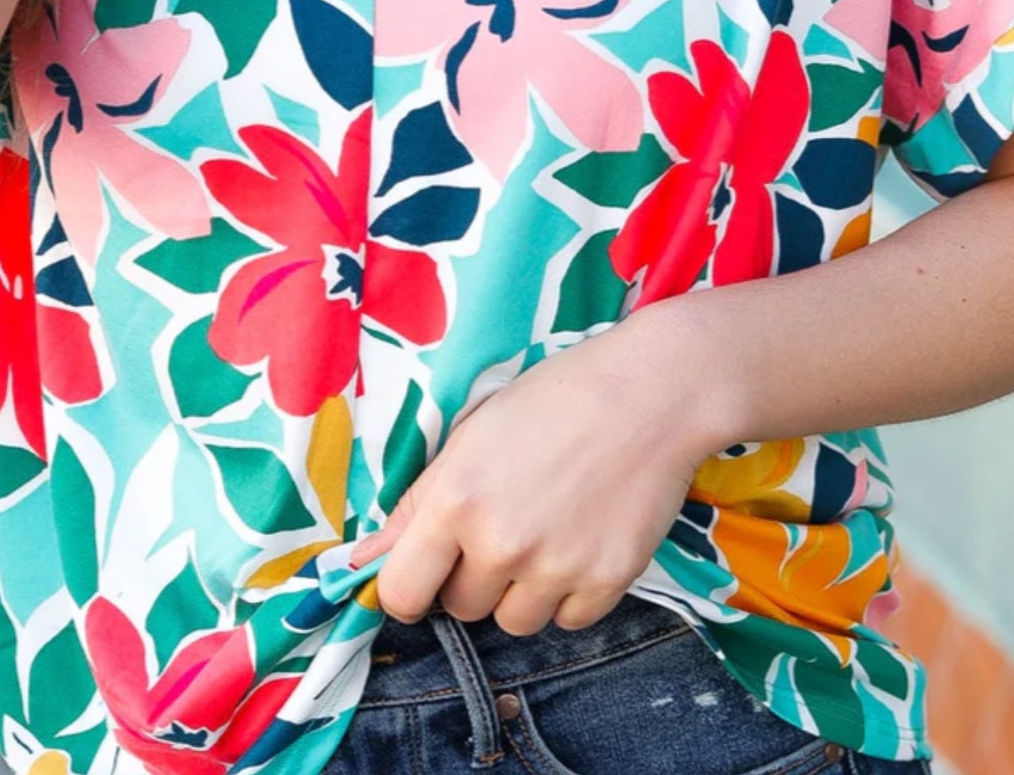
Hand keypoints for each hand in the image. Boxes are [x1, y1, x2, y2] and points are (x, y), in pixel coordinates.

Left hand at [346, 317, 705, 634]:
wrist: (650, 393)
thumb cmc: (553, 399)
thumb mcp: (472, 434)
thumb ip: (418, 504)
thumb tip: (363, 561)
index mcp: (456, 500)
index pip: (402, 594)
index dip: (409, 589)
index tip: (427, 572)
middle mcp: (500, 543)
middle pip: (461, 608)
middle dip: (474, 576)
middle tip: (506, 524)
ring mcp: (556, 568)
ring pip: (514, 622)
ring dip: (522, 590)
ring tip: (548, 530)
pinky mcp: (607, 582)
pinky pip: (569, 620)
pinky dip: (571, 593)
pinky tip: (583, 539)